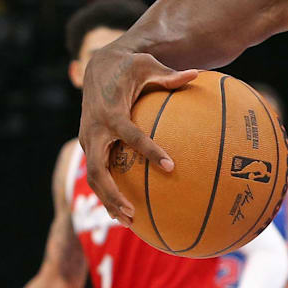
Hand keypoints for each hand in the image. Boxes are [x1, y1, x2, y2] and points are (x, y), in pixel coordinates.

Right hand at [78, 46, 197, 225]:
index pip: (130, 134)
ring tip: (129, 222)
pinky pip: (97, 172)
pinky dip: (109, 191)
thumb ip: (170, 75)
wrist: (97, 66)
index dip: (149, 150)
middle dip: (113, 194)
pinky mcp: (90, 145)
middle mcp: (94, 130)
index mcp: (110, 112)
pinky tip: (127, 209)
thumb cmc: (129, 66)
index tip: (170, 166)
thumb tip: (198, 74)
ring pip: (93, 177)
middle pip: (97, 170)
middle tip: (134, 213)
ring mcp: (89, 139)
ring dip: (108, 200)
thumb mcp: (147, 65)